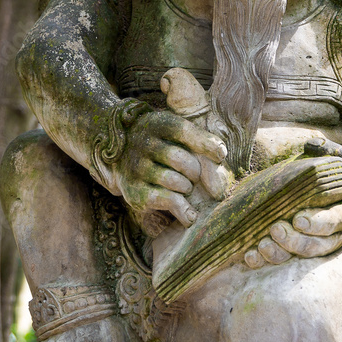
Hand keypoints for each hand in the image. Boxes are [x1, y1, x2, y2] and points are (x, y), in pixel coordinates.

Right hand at [111, 109, 226, 227]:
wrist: (120, 155)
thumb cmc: (161, 143)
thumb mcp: (175, 132)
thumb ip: (199, 139)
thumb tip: (221, 154)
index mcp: (157, 125)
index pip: (184, 132)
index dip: (205, 144)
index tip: (221, 155)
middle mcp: (143, 144)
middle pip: (180, 159)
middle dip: (195, 171)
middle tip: (194, 176)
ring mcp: (136, 168)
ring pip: (175, 182)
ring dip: (187, 188)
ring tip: (185, 188)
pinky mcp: (133, 191)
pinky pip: (166, 201)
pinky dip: (183, 209)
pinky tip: (190, 215)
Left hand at [244, 146, 341, 268]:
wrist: (330, 184)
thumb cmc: (330, 169)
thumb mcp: (334, 157)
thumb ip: (325, 152)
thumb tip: (312, 145)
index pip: (335, 221)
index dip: (318, 223)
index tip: (298, 220)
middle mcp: (335, 233)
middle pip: (317, 245)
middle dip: (295, 241)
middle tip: (275, 229)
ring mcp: (318, 243)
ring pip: (300, 255)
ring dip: (280, 253)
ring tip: (261, 245)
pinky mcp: (300, 250)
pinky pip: (285, 260)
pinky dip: (267, 261)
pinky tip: (250, 256)